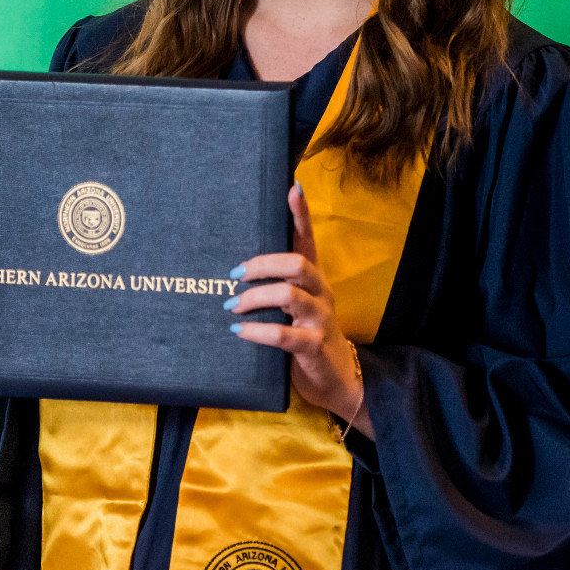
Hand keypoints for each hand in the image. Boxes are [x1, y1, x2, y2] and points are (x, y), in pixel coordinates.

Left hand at [227, 182, 371, 438]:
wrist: (338, 381)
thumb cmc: (306, 338)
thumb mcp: (294, 309)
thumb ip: (274, 288)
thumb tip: (231, 271)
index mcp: (314, 279)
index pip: (307, 239)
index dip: (301, 214)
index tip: (292, 188)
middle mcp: (321, 292)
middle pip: (296, 263)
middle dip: (261, 265)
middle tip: (234, 276)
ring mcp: (319, 318)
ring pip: (289, 294)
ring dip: (254, 298)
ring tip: (232, 308)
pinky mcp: (313, 346)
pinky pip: (283, 333)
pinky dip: (256, 330)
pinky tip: (239, 332)